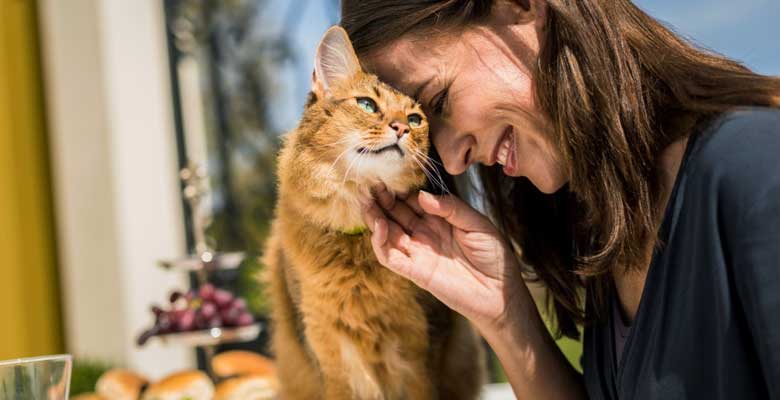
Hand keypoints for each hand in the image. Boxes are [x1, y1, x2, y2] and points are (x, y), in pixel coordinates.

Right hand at [362, 187, 526, 329]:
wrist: (501, 293)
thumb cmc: (494, 256)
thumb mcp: (478, 224)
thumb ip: (452, 208)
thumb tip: (422, 196)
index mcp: (439, 219)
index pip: (412, 200)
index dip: (400, 188)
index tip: (388, 173)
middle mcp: (424, 233)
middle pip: (395, 213)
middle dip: (381, 199)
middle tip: (369, 183)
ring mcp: (417, 252)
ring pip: (387, 233)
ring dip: (374, 217)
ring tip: (366, 200)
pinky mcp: (414, 271)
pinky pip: (390, 257)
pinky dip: (379, 242)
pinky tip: (379, 226)